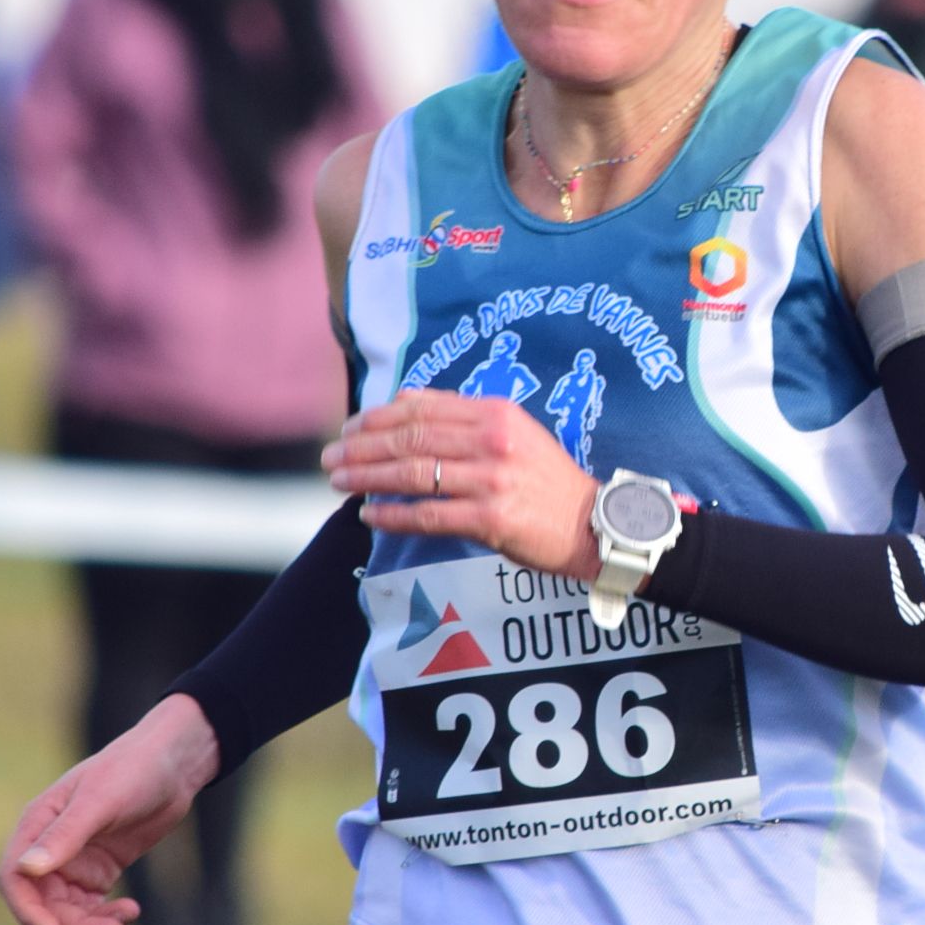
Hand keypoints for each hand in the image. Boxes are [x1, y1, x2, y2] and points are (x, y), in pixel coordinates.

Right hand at [0, 693, 220, 924]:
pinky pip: (91, 906)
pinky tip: (131, 910)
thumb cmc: (132, 770)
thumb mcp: (99, 802)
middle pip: (42, 903)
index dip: (27, 910)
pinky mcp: (99, 870)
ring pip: (67, 910)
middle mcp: (49, 847)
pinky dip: (106, 916)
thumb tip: (26, 870)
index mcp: (37, 825)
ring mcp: (74, 861)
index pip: (14, 879)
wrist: (173, 764)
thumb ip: (65, 836)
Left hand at [323, 389, 600, 579]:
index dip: (378, 417)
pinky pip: (428, 516)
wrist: (593, 523)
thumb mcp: (514, 431)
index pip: (423, 408)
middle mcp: (492, 442)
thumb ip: (463, 416)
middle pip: (410, 439)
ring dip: (367, 478)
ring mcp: (491, 480)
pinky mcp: (491, 519)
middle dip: (362, 447)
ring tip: (338, 482)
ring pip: (412, 475)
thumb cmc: (547, 480)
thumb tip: (404, 400)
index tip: (350, 427)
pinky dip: (393, 516)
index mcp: (496, 414)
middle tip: (331, 456)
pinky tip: (369, 516)